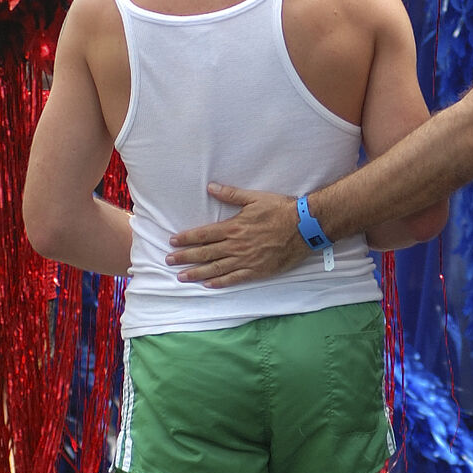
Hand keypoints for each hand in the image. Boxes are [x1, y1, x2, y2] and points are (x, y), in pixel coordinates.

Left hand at [167, 184, 309, 285]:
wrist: (304, 227)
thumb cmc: (280, 210)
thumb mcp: (254, 198)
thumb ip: (231, 194)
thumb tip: (211, 187)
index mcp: (234, 227)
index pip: (204, 234)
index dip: (187, 238)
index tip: (173, 241)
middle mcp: (236, 245)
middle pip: (205, 253)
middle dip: (185, 257)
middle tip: (169, 261)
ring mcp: (246, 260)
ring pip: (216, 268)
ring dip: (197, 272)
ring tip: (182, 277)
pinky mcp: (257, 270)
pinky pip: (235, 278)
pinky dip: (220, 282)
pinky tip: (208, 285)